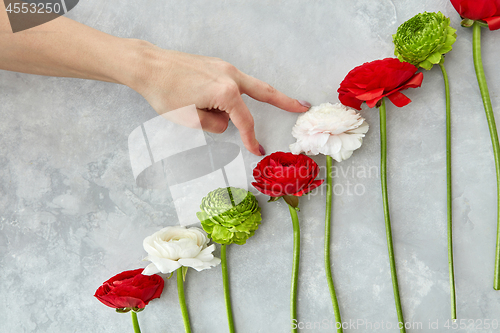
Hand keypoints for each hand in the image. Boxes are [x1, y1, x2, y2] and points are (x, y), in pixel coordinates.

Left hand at [128, 46, 310, 155]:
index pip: (245, 121)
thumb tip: (225, 121)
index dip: (251, 138)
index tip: (257, 151)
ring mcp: (224, 67)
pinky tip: (206, 100)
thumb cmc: (165, 92)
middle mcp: (230, 75)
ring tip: (205, 109)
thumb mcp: (190, 119)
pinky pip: (229, 83)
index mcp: (226, 92)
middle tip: (302, 106)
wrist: (148, 65)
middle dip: (284, 101)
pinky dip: (227, 95)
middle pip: (264, 91)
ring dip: (240, 103)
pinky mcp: (215, 64)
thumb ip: (214, 124)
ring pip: (244, 88)